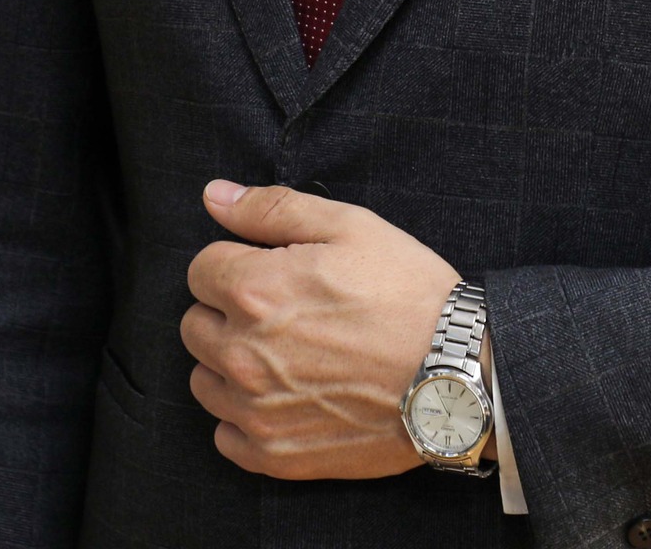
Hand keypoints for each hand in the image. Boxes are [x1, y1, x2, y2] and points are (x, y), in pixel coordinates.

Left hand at [182, 179, 464, 478]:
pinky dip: (243, 415)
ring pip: (203, 379)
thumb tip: (213, 196)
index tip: (270, 268)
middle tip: (278, 308)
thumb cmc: (406, 290)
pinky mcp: (276, 454)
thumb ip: (271, 208)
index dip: (235, 261)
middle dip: (226, 310)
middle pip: (194, 324)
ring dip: (228, 362)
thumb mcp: (348, 226)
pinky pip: (225, 435)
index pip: (201, 269)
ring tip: (282, 351)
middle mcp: (243, 353)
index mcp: (254, 291)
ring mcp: (256, 410)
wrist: (456, 373)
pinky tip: (283, 395)